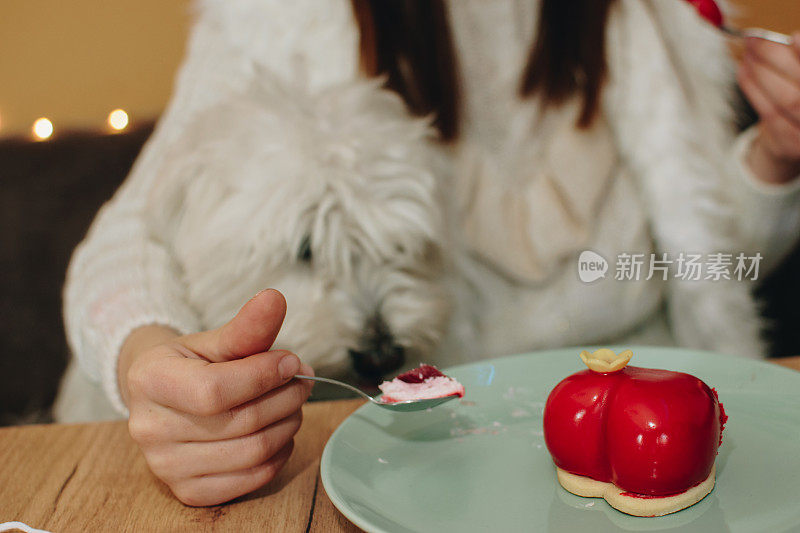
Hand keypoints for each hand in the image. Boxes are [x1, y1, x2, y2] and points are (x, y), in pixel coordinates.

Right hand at [119, 289, 313, 505]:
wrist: (163, 397)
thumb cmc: (193, 364)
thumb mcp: (215, 339)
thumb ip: (246, 326)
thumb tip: (275, 299)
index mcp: (149, 380)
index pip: (215, 390)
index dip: (264, 376)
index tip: (291, 361)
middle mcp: (149, 429)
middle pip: (242, 422)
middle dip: (286, 397)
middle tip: (301, 379)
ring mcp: (165, 466)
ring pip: (252, 452)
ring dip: (288, 424)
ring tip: (292, 403)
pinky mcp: (187, 492)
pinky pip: (250, 480)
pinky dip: (278, 455)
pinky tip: (278, 431)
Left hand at [737, 33, 799, 183]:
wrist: (797, 131)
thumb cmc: (799, 86)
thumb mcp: (799, 71)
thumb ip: (796, 60)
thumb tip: (788, 40)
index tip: (795, 38)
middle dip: (776, 59)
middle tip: (754, 40)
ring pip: (788, 99)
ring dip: (763, 73)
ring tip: (748, 53)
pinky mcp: (792, 142)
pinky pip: (770, 113)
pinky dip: (754, 89)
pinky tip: (744, 71)